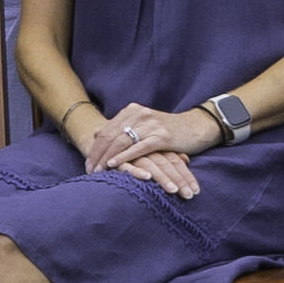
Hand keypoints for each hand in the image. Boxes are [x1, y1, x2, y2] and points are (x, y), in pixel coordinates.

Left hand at [76, 108, 200, 202]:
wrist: (195, 127)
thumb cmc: (166, 129)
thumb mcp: (141, 125)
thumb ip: (120, 127)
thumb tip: (97, 132)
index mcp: (131, 111)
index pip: (107, 130)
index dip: (95, 148)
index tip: (87, 163)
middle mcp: (138, 114)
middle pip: (110, 136)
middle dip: (98, 154)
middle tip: (89, 170)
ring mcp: (150, 124)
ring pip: (121, 141)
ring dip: (107, 158)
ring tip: (99, 171)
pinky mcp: (161, 136)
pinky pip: (138, 147)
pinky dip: (124, 156)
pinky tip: (114, 164)